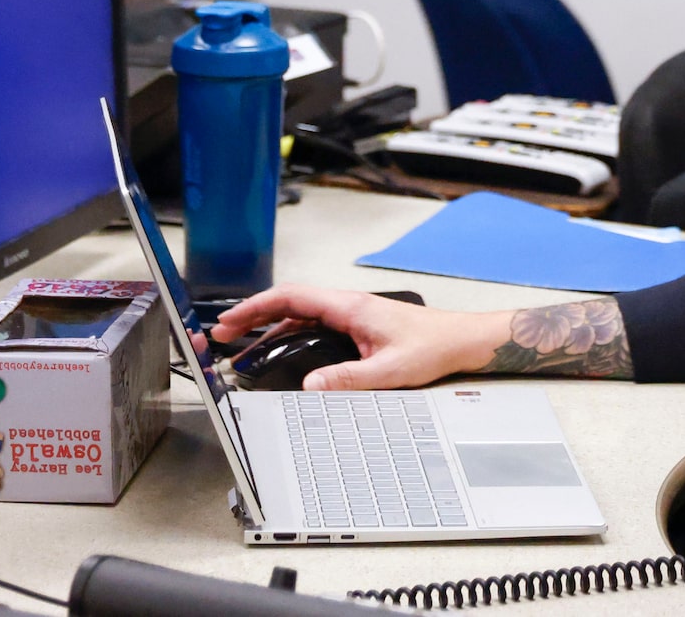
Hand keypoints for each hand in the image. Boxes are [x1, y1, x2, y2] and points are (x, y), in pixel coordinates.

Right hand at [206, 287, 511, 392]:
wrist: (462, 340)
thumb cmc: (434, 346)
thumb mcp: (390, 370)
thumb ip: (349, 379)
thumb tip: (311, 385)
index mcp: (349, 307)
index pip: (292, 298)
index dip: (255, 307)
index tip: (230, 321)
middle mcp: (346, 306)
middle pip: (289, 303)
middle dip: (252, 316)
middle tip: (222, 334)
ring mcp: (350, 315)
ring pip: (299, 314)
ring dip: (269, 326)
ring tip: (242, 346)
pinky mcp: (356, 326)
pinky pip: (313, 325)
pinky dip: (288, 334)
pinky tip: (278, 351)